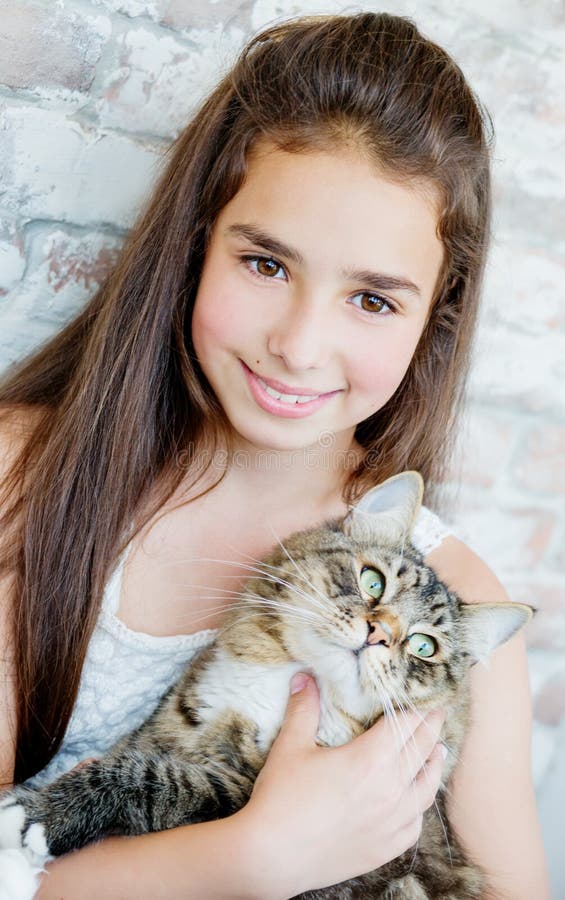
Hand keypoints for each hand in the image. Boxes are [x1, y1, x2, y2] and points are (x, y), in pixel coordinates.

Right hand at [238, 673, 444, 899]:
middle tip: (439, 715)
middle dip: (432, 730)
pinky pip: (415, 825)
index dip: (416, 710)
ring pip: (426, 789)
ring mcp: (390, 822)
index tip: (425, 701)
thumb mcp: (291, 745)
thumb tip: (304, 677)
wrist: (274, 856)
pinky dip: (420, 807)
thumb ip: (304, 708)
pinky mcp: (385, 848)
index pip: (404, 726)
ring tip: (439, 752)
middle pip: (421, 751)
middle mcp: (389, 789)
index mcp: (369, 759)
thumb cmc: (281, 798)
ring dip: (435, 766)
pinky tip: (418, 801)